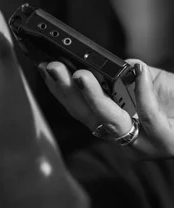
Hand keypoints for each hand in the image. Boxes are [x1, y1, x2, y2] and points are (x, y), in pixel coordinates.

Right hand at [39, 59, 173, 157]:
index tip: (45, 69)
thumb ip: (127, 77)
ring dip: (93, 96)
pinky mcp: (164, 141)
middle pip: (85, 115)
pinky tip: (136, 72)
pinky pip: (147, 114)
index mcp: (111, 125)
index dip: (59, 90)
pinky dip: (141, 92)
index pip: (77, 108)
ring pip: (109, 119)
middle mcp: (120, 138)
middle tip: (55, 70)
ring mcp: (141, 143)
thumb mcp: (149, 84)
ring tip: (81, 75)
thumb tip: (111, 65)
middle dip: (67, 91)